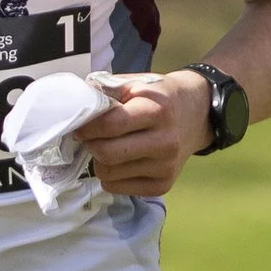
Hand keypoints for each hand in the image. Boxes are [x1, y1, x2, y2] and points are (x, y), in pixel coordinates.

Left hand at [77, 70, 209, 198]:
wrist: (195, 115)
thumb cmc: (158, 97)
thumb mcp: (135, 84)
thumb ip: (106, 92)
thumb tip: (75, 106)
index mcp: (157, 110)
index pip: (112, 125)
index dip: (88, 127)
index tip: (79, 126)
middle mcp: (165, 141)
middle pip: (107, 154)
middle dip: (91, 145)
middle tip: (90, 138)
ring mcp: (165, 166)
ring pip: (109, 174)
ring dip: (100, 162)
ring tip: (108, 147)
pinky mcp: (163, 185)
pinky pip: (117, 187)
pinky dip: (111, 176)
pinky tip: (121, 162)